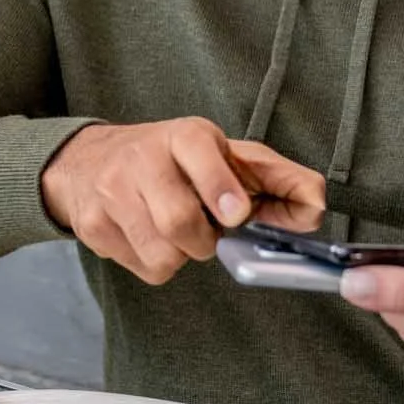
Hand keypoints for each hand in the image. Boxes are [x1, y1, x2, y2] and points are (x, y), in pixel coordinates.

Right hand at [41, 119, 324, 283]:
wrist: (87, 161)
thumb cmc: (172, 162)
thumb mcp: (224, 157)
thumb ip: (278, 179)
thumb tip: (315, 206)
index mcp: (183, 136)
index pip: (200, 154)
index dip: (220, 187)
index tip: (236, 214)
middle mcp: (143, 158)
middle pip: (180, 222)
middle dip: (203, 240)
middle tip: (203, 228)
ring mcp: (111, 192)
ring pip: (162, 255)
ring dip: (180, 255)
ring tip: (173, 230)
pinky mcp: (91, 225)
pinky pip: (142, 268)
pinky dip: (155, 262)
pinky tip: (147, 236)